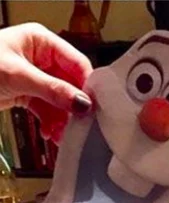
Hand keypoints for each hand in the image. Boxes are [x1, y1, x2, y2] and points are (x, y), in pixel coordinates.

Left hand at [0, 22, 92, 143]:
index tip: (93, 109)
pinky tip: (49, 134)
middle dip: (72, 108)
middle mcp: (41, 57)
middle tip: (78, 127)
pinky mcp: (28, 94)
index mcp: (41, 41)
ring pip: (60, 101)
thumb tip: (83, 103)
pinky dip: (50, 123)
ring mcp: (35, 77)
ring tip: (60, 136)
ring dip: (62, 121)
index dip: (86, 86)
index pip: (76, 63)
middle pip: (71, 85)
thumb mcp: (18, 76)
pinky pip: (47, 110)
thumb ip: (53, 90)